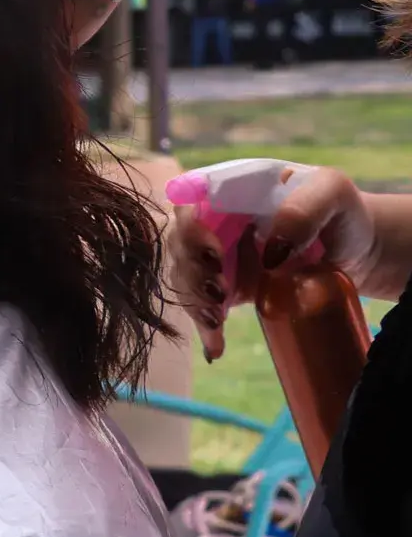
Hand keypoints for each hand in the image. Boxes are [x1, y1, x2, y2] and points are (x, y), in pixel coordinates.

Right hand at [167, 166, 389, 360]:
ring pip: (184, 275)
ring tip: (217, 322)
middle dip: (191, 270)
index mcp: (231, 189)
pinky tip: (214, 347)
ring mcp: (218, 255)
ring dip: (194, 300)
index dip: (190, 226)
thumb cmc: (342, 213)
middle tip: (218, 293)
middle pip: (179, 241)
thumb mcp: (332, 194)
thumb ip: (303, 210)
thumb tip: (268, 251)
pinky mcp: (227, 287)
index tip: (213, 251)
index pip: (188, 199)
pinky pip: (203, 305)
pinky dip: (205, 328)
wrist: (357, 251)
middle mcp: (215, 220)